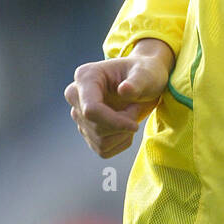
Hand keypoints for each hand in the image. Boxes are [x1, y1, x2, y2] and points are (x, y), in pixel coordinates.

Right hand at [64, 38, 174, 158]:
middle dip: (122, 124)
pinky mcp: (87, 131)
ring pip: (100, 142)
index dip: (114, 122)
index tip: (135, 125)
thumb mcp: (147, 74)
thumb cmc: (146, 73)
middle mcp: (76, 96)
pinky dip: (121, 142)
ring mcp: (79, 115)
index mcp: (86, 77)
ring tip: (131, 113)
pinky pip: (103, 150)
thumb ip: (137, 82)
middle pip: (95, 127)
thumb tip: (124, 90)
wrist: (144, 81)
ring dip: (123, 134)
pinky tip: (127, 126)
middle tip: (136, 108)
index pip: (91, 110)